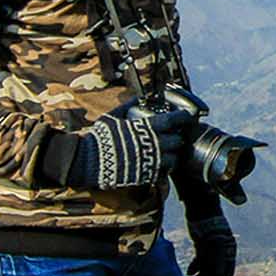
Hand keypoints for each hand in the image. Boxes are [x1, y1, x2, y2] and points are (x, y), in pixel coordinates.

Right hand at [66, 105, 196, 189]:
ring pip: (174, 160)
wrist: (88, 160)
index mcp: (146, 128)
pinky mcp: (145, 176)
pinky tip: (158, 166)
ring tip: (168, 153)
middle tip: (175, 136)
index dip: (183, 117)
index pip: (174, 120)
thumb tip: (138, 99)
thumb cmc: (99, 137)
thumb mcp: (112, 117)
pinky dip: (163, 170)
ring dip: (173, 156)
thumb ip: (127, 107)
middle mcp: (153, 145)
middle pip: (178, 141)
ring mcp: (151, 162)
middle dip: (178, 138)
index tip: (188, 116)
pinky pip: (162, 174)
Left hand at [186, 214, 236, 275]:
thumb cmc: (210, 225)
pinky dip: (195, 266)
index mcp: (229, 250)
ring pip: (207, 266)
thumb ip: (217, 258)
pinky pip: (200, 259)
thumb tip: (220, 274)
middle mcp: (222, 250)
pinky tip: (189, 272)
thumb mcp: (214, 243)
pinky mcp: (203, 243)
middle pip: (217, 271)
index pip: (227, 271)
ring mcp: (212, 247)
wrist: (201, 208)